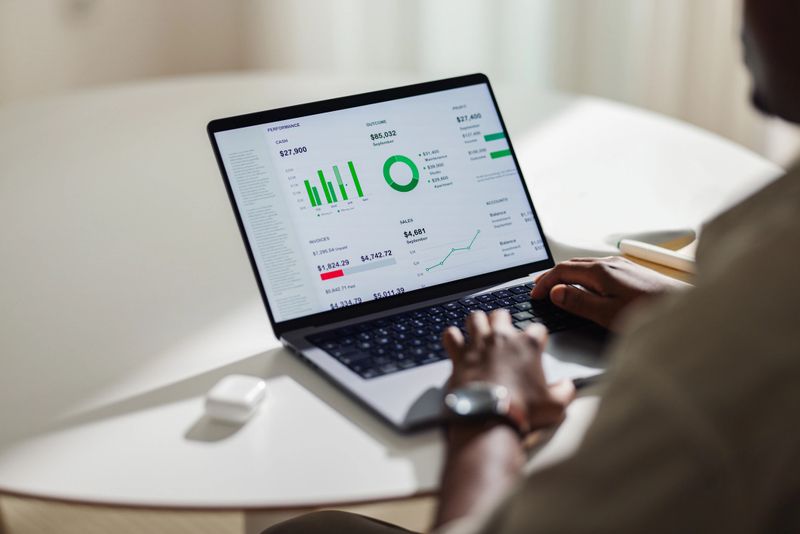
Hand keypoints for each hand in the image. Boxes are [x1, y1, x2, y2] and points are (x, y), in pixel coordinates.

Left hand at [442, 310, 574, 437]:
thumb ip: (565, 392)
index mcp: (527, 345)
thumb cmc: (521, 410)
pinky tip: (456, 342)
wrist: (489, 418)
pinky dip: (452, 338)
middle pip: (501, 314)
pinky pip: (451, 335)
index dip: (537, 337)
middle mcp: (502, 339)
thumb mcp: (554, 405)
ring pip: (475, 317)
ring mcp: (478, 344)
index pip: (537, 329)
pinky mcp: (459, 355)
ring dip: (477, 323)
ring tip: (479, 331)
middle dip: (503, 321)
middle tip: (503, 333)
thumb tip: (567, 386)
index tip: (535, 346)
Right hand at [531, 256, 688, 330]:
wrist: (686, 308)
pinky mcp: (632, 271)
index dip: (545, 282)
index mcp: (601, 271)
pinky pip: (599, 269)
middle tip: (539, 288)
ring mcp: (622, 265)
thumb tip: (556, 292)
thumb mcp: (607, 314)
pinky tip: (586, 286)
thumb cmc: (648, 313)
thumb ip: (579, 302)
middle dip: (553, 276)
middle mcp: (610, 263)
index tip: (534, 294)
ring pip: (586, 266)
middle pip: (572, 265)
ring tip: (557, 287)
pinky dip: (583, 276)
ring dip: (568, 275)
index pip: (562, 271)